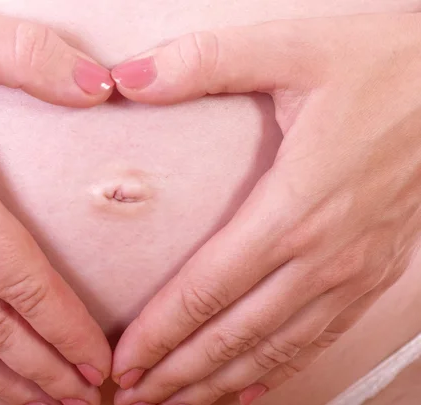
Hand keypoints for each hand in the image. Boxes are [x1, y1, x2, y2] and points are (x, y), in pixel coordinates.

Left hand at [109, 13, 420, 404]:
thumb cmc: (382, 66)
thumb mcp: (291, 47)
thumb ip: (204, 63)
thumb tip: (127, 78)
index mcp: (294, 208)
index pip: (207, 290)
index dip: (159, 334)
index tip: (121, 363)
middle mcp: (324, 255)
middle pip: (235, 336)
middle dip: (178, 374)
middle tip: (131, 397)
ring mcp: (353, 271)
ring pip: (275, 350)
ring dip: (220, 383)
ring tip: (175, 403)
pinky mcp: (371, 272)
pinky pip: (317, 338)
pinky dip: (277, 369)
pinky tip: (249, 386)